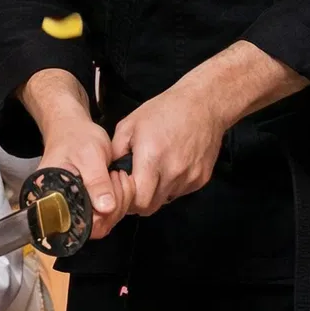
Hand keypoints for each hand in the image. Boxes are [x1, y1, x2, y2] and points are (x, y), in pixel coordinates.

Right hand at [39, 114, 132, 239]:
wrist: (73, 132)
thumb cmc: (75, 139)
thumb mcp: (89, 155)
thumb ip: (97, 181)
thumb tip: (106, 208)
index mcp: (52, 199)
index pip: (77, 224)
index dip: (101, 212)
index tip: (111, 182)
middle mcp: (62, 210)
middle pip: (94, 228)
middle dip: (115, 204)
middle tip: (117, 176)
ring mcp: (76, 211)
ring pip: (104, 224)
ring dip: (120, 202)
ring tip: (116, 175)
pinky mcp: (88, 209)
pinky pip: (107, 217)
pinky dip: (120, 201)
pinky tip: (116, 181)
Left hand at [113, 79, 227, 216]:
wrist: (202, 103)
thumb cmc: (165, 110)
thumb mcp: (129, 125)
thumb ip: (115, 152)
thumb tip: (107, 173)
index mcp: (152, 158)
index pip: (137, 202)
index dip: (127, 200)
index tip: (124, 187)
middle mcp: (173, 171)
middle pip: (151, 207)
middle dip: (139, 199)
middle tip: (135, 184)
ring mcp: (190, 177)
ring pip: (166, 200)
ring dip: (156, 192)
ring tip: (154, 170)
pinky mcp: (201, 178)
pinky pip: (181, 192)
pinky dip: (172, 186)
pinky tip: (170, 166)